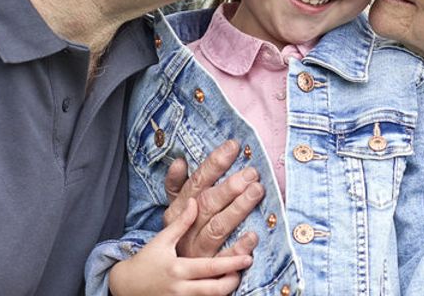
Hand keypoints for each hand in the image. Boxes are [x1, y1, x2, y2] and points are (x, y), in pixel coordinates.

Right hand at [109, 199, 254, 295]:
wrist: (125, 286)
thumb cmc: (146, 261)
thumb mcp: (161, 240)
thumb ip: (181, 223)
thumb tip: (194, 201)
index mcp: (178, 269)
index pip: (210, 268)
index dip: (231, 263)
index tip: (248, 257)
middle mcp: (180, 288)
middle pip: (215, 290)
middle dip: (233, 281)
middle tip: (245, 267)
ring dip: (225, 289)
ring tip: (235, 275)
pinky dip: (213, 295)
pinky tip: (221, 286)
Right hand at [163, 139, 265, 257]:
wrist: (167, 276)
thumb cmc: (178, 234)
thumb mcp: (174, 209)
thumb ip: (176, 185)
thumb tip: (179, 161)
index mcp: (178, 210)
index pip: (197, 182)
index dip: (215, 163)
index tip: (233, 146)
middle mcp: (187, 228)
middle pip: (208, 204)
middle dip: (230, 187)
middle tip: (252, 173)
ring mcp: (197, 250)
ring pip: (217, 228)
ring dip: (238, 209)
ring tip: (257, 191)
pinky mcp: (209, 268)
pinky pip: (224, 258)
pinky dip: (238, 248)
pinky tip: (253, 236)